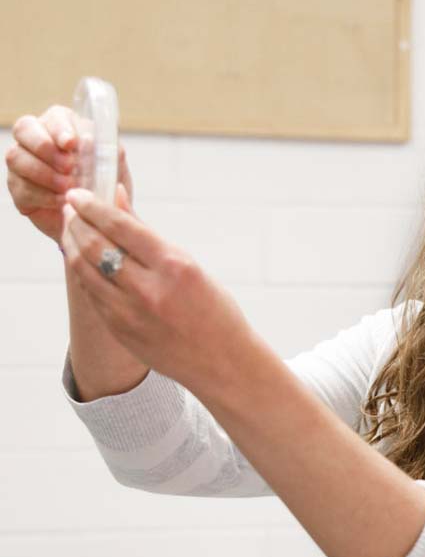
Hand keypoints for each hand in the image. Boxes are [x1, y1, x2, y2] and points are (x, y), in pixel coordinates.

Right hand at [5, 105, 133, 243]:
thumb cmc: (105, 188)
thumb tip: (93, 140)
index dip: (60, 129)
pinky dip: (43, 195)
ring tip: (68, 188)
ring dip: (44, 173)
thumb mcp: (115, 170)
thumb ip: (109, 152)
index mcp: (64, 127)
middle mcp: (37, 139)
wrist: (97, 220)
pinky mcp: (18, 187)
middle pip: (24, 128)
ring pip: (17, 157)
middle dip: (45, 148)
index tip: (71, 143)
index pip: (54, 116)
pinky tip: (61, 202)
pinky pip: (20, 186)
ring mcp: (23, 162)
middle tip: (69, 167)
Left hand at [59, 186, 251, 391]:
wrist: (222, 363)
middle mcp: (149, 289)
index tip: (77, 193)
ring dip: (72, 245)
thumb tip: (117, 198)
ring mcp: (130, 314)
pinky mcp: (120, 331)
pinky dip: (83, 272)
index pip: (120, 226)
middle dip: (76, 221)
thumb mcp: (190, 267)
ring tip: (72, 230)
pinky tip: (84, 260)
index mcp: (174, 266)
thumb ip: (149, 235)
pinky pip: (92, 294)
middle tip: (70, 207)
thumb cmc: (215, 311)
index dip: (92, 205)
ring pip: (83, 270)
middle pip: (94, 245)